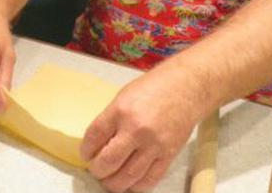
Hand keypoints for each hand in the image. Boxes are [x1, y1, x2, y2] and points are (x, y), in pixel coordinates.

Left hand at [80, 69, 204, 192]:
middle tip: (96, 170)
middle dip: (97, 170)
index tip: (86, 155)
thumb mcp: (123, 97)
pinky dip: (137, 186)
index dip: (86, 150)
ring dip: (115, 183)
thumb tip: (98, 143)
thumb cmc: (154, 88)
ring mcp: (154, 144)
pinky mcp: (169, 154)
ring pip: (128, 175)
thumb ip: (110, 120)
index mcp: (120, 111)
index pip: (94, 137)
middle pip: (108, 161)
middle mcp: (136, 129)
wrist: (185, 88)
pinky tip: (130, 183)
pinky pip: (150, 179)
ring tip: (110, 180)